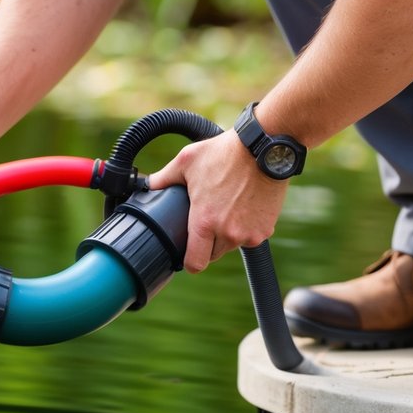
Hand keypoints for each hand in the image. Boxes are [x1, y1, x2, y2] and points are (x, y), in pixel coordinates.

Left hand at [149, 131, 288, 272]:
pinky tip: (243, 209)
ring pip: (231, 246)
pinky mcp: (265, 230)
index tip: (187, 253)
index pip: (194, 263)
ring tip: (225, 210)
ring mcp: (249, 234)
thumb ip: (163, 178)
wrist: (264, 149)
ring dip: (227, 236)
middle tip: (207, 219)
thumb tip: (147, 185)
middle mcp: (227, 233)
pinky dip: (246, 229)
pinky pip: (250, 238)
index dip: (189, 262)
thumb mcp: (186, 161)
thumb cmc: (223, 154)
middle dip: (208, 243)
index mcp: (204, 222)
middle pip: (212, 254)